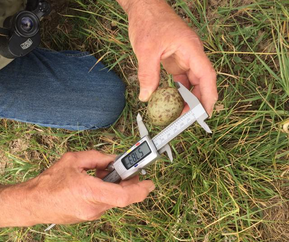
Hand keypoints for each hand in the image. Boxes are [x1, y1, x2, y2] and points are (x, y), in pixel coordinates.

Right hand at [22, 150, 154, 224]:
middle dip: (128, 182)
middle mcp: (93, 207)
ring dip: (114, 186)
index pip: (124, 196)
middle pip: (121, 196)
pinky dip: (105, 192)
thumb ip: (97, 158)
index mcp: (89, 192)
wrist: (33, 203)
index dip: (140, 189)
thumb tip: (113, 159)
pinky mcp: (88, 217)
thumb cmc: (49, 182)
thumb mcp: (74, 160)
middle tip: (127, 170)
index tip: (150, 182)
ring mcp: (90, 215)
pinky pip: (104, 203)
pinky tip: (96, 182)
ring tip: (103, 173)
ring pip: (113, 200)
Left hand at [125, 0, 217, 114]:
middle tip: (189, 119)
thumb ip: (148, 74)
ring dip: (188, 98)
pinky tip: (174, 102)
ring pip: (191, 82)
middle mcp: (191, 54)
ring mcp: (183, 58)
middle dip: (198, 101)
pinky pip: (180, 79)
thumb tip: (146, 96)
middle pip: (201, 81)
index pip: (206, 75)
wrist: (144, 8)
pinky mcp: (175, 61)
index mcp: (191, 48)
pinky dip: (179, 92)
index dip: (208, 95)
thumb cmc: (149, 21)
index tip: (206, 112)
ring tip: (181, 114)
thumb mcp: (146, 49)